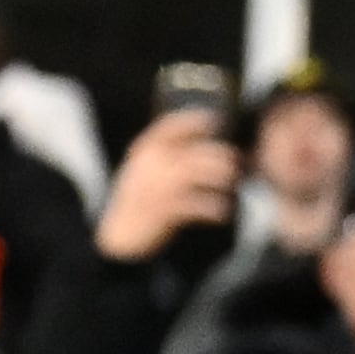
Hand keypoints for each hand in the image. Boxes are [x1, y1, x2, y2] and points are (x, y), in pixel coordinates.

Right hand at [94, 111, 242, 262]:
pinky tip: (222, 211)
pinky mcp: (165, 210)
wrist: (120, 234)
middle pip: (194, 151)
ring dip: (221, 177)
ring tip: (230, 181)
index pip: (170, 126)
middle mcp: (150, 165)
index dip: (194, 120)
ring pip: (199, 173)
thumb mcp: (142, 171)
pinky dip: (214, 208)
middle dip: (219, 156)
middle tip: (234, 160)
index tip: (215, 119)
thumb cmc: (137, 201)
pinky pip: (198, 204)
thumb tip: (200, 148)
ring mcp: (157, 187)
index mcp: (143, 152)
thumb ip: (163, 156)